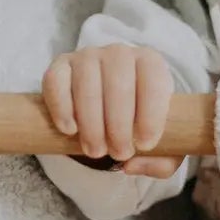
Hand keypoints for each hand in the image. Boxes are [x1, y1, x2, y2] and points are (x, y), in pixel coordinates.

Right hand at [43, 44, 179, 175]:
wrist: (108, 103)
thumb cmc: (139, 120)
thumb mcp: (161, 138)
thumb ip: (163, 161)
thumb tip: (131, 166)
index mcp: (150, 62)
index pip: (154, 83)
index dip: (151, 116)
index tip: (144, 145)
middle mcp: (120, 53)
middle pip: (119, 86)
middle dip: (119, 127)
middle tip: (119, 153)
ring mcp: (88, 56)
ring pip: (87, 86)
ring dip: (91, 125)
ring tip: (96, 151)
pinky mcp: (61, 65)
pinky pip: (57, 82)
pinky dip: (62, 108)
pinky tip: (70, 130)